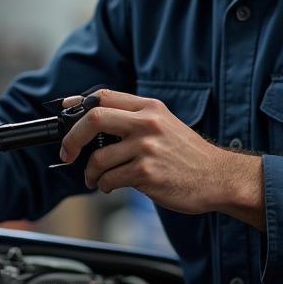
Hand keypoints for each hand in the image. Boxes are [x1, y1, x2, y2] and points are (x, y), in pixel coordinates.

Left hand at [59, 89, 263, 225]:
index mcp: (150, 108)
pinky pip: (110, 179)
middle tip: (68, 153)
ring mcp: (146, 148)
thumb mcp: (165, 125)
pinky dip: (104, 185)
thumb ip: (134, 120)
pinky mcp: (146, 173)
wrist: (218, 177)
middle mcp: (147, 123)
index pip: (104, 96)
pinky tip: (111, 186)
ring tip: (96, 179)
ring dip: (90, 173)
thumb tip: (94, 124)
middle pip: (94, 119)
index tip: (64, 113)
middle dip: (72, 138)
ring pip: (98, 157)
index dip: (77, 104)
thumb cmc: (189, 155)